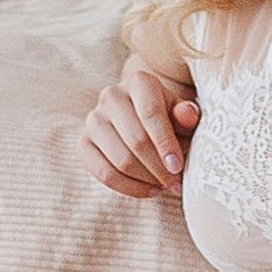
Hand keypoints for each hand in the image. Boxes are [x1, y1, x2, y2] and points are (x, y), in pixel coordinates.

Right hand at [81, 59, 197, 201]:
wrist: (143, 120)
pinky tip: (149, 190)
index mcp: (139, 82)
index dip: (165, 144)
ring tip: (165, 186)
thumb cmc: (170, 118)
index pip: (151, 114)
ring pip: (120, 160)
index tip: (178, 167)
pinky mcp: (84, 143)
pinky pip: (104, 173)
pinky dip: (129, 188)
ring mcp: (93, 119)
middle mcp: (111, 95)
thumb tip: (186, 115)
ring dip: (147, 180)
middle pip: (135, 140)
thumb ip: (187, 116)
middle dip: (159, 168)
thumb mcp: (183, 115)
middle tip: (176, 184)